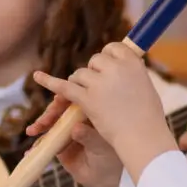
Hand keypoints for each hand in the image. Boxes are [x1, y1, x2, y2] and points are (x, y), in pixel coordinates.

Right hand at [28, 94, 121, 186]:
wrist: (104, 179)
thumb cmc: (110, 158)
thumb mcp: (101, 147)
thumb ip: (89, 137)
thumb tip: (76, 129)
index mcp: (93, 113)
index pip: (78, 100)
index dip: (66, 98)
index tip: (57, 101)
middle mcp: (79, 119)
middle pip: (62, 109)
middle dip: (50, 113)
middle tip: (44, 121)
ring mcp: (67, 130)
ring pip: (52, 122)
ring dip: (41, 124)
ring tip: (33, 130)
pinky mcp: (59, 144)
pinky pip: (46, 141)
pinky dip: (38, 144)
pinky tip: (31, 150)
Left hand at [31, 44, 176, 181]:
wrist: (144, 138)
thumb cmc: (149, 118)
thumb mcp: (145, 88)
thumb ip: (130, 76)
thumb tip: (123, 66)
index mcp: (133, 62)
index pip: (114, 48)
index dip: (109, 56)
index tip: (108, 64)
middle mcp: (116, 68)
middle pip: (95, 61)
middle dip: (94, 73)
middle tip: (99, 89)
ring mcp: (99, 82)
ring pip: (80, 75)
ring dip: (81, 84)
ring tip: (91, 100)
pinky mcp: (87, 98)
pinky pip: (64, 88)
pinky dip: (49, 81)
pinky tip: (37, 76)